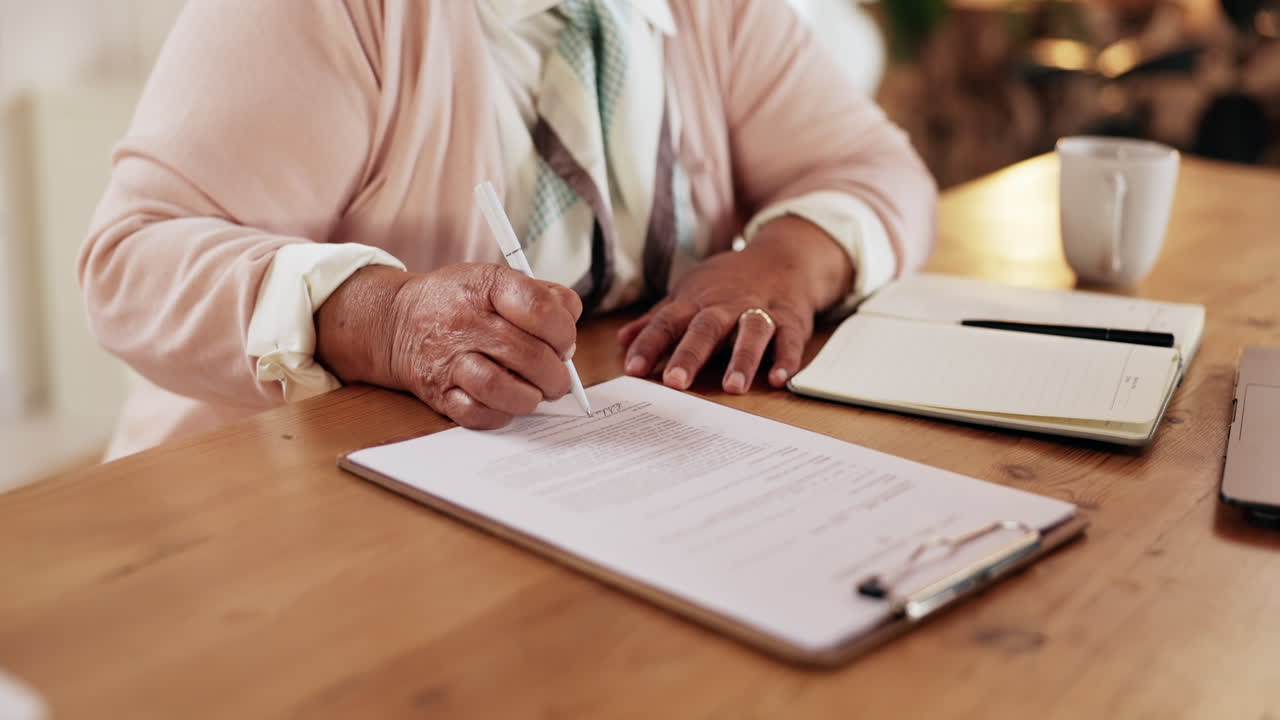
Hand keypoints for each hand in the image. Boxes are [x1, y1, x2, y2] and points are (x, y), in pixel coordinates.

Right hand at [316, 263, 581, 428]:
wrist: (397, 321)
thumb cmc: (460, 302)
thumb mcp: (497, 279)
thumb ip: (542, 295)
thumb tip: (570, 328)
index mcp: (486, 285)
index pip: (540, 309)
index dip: (564, 332)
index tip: (564, 344)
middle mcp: (465, 320)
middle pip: (528, 354)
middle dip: (555, 375)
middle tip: (557, 379)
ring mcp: (449, 358)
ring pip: (499, 387)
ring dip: (528, 398)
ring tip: (534, 394)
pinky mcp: (437, 391)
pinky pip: (474, 413)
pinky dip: (499, 415)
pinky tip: (506, 404)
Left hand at [618, 216, 852, 393]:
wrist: (783, 257)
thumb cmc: (729, 282)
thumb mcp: (690, 292)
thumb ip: (658, 319)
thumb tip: (621, 340)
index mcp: (698, 302)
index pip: (668, 321)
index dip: (649, 344)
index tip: (633, 369)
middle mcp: (727, 306)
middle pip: (706, 328)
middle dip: (690, 354)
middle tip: (676, 383)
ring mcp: (761, 312)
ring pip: (751, 333)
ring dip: (742, 359)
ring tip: (732, 386)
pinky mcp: (792, 320)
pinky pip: (790, 340)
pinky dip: (786, 359)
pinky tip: (778, 378)